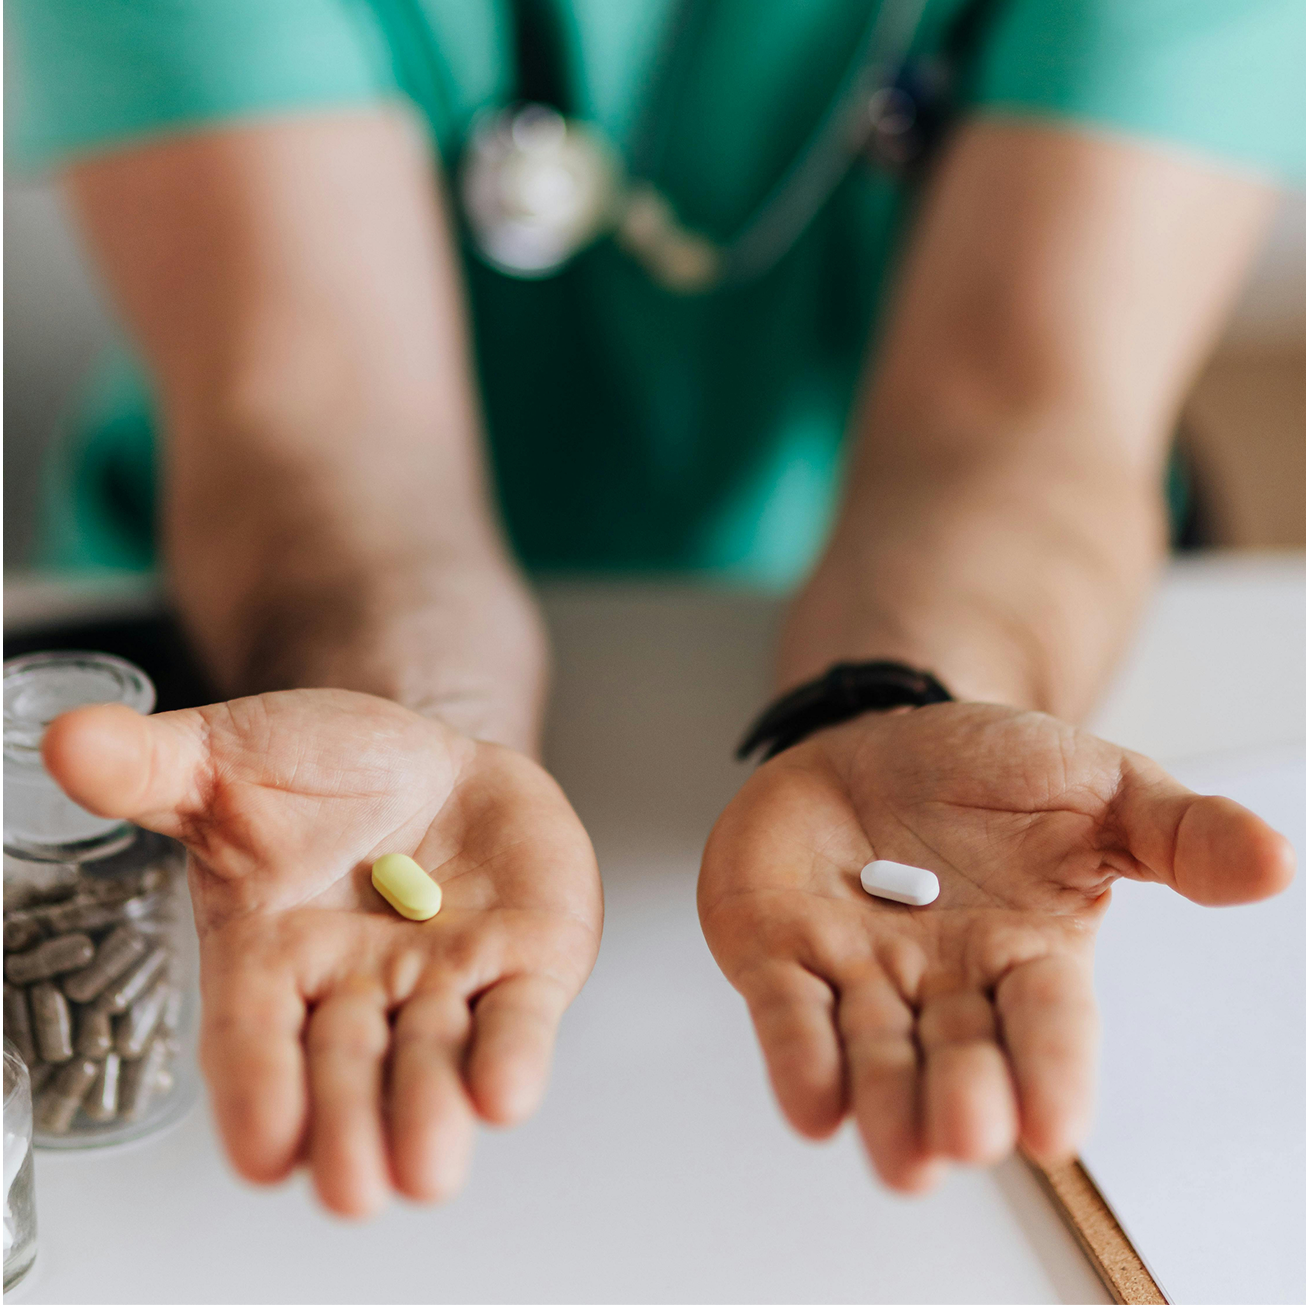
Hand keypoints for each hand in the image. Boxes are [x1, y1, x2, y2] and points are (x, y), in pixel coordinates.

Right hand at [44, 689, 600, 1216]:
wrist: (429, 763)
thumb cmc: (322, 774)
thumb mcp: (229, 759)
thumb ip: (152, 765)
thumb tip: (68, 740)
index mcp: (271, 959)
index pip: (253, 1040)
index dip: (257, 1094)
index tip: (264, 1151)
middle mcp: (358, 992)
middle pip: (349, 1075)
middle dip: (351, 1129)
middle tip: (354, 1188)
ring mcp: (446, 984)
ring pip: (437, 1063)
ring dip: (433, 1115)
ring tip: (427, 1167)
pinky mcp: (524, 965)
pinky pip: (519, 1018)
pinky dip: (513, 1056)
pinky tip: (507, 1092)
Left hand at [698, 703, 1293, 1191]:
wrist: (882, 737)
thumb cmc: (991, 773)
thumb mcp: (1097, 786)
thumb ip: (1177, 832)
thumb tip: (1275, 861)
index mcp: (1027, 956)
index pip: (1048, 1026)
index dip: (1052, 1073)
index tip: (1054, 1129)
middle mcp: (943, 984)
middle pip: (956, 1057)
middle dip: (961, 1099)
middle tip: (967, 1139)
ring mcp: (857, 972)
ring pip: (871, 1053)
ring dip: (882, 1102)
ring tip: (902, 1156)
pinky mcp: (781, 953)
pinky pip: (789, 1011)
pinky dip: (798, 1055)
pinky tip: (812, 1102)